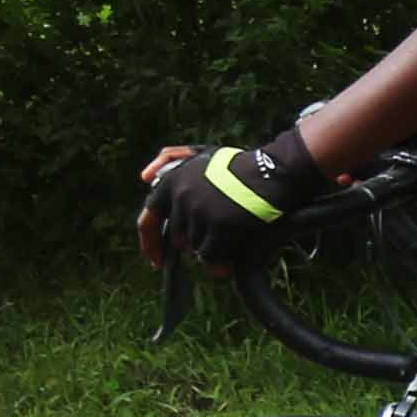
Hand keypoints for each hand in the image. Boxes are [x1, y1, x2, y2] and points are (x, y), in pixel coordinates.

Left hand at [135, 125, 331, 263]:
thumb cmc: (238, 165)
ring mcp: (199, 212)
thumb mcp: (201, 155)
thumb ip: (169, 160)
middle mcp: (180, 196)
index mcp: (172, 181)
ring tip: (232, 232)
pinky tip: (234, 248)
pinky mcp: (218, 227)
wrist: (272, 172)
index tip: (156, 260)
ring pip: (194, 248)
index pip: (148, 219)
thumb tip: (144, 177)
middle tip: (216, 236)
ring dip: (211, 247)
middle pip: (178, 238)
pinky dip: (219, 259)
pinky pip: (209, 256)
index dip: (150, 243)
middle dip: (195, 241)